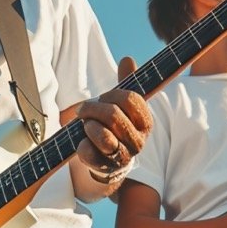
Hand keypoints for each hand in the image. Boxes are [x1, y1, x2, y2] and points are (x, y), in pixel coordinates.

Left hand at [76, 57, 152, 174]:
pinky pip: (87, 151)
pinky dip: (81, 143)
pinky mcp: (104, 168)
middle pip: (113, 115)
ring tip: (86, 125)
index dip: (112, 94)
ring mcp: (122, 157)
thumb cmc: (115, 125)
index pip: (130, 98)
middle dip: (93, 108)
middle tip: (85, 110)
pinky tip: (83, 142)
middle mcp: (138, 142)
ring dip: (88, 125)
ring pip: (103, 136)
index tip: (104, 97)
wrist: (107, 159)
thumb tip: (128, 59)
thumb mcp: (122, 103)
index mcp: (146, 122)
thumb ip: (127, 82)